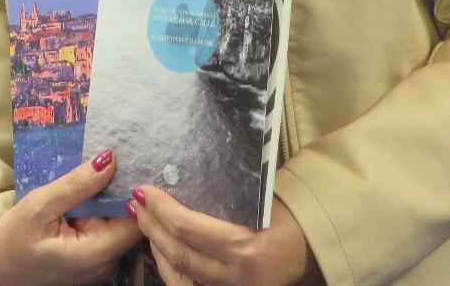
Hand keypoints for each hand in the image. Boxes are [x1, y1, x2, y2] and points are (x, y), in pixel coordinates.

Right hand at [0, 148, 141, 285]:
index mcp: (96, 253)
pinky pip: (107, 230)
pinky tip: (91, 191)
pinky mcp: (92, 260)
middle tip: (118, 156)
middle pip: (131, 222)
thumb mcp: (40, 206)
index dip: (136, 192)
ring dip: (111, 199)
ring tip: (105, 167)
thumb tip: (110, 158)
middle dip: (123, 190)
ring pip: (119, 224)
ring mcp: (100, 264)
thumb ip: (77, 185)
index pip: (136, 221)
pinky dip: (101, 210)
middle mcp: (106, 263)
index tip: (131, 161)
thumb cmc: (12, 239)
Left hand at [128, 189, 319, 285]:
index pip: (189, 228)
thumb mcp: (264, 204)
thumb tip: (186, 175)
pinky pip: (190, 285)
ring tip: (143, 224)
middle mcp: (235, 276)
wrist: (314, 254)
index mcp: (245, 249)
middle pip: (178, 253)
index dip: (161, 209)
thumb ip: (228, 196)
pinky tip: (161, 249)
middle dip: (152, 227)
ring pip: (179, 275)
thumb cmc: (292, 220)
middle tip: (136, 205)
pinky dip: (172, 267)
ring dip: (157, 247)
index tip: (144, 190)